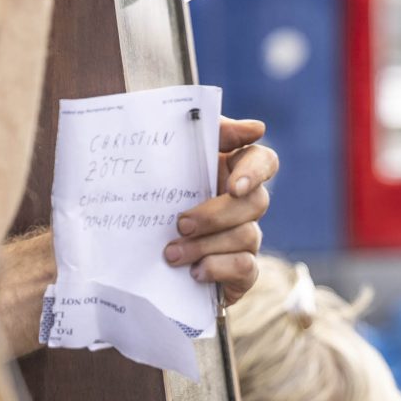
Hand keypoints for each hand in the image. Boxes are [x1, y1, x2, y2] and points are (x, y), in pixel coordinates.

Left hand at [166, 117, 275, 303]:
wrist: (136, 251)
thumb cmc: (157, 196)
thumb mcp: (172, 158)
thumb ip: (211, 134)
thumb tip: (257, 128)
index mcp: (231, 171)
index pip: (264, 161)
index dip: (256, 172)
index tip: (235, 186)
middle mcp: (245, 204)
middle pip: (257, 202)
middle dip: (216, 215)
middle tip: (181, 224)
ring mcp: (246, 238)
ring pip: (247, 236)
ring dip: (206, 246)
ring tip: (172, 254)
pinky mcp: (241, 272)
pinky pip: (246, 268)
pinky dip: (219, 269)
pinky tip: (194, 272)